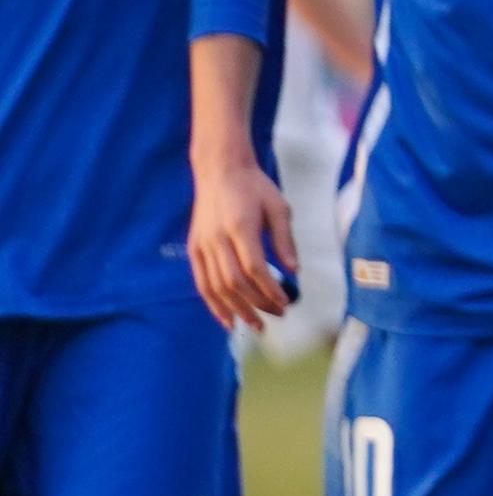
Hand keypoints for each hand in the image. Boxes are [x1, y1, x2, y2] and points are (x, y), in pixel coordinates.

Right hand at [187, 148, 294, 331]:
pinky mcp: (194, 248)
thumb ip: (285, 240)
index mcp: (240, 227)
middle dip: (257, 304)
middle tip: (278, 316)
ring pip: (215, 287)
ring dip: (235, 310)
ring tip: (255, 325)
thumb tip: (295, 271)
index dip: (270, 290)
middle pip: (235, 282)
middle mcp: (217, 239)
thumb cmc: (255, 187)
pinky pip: (201, 282)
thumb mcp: (279, 207)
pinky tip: (227, 319)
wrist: (219, 170)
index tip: (286, 302)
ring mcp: (202, 245)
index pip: (254, 268)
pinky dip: (213, 303)